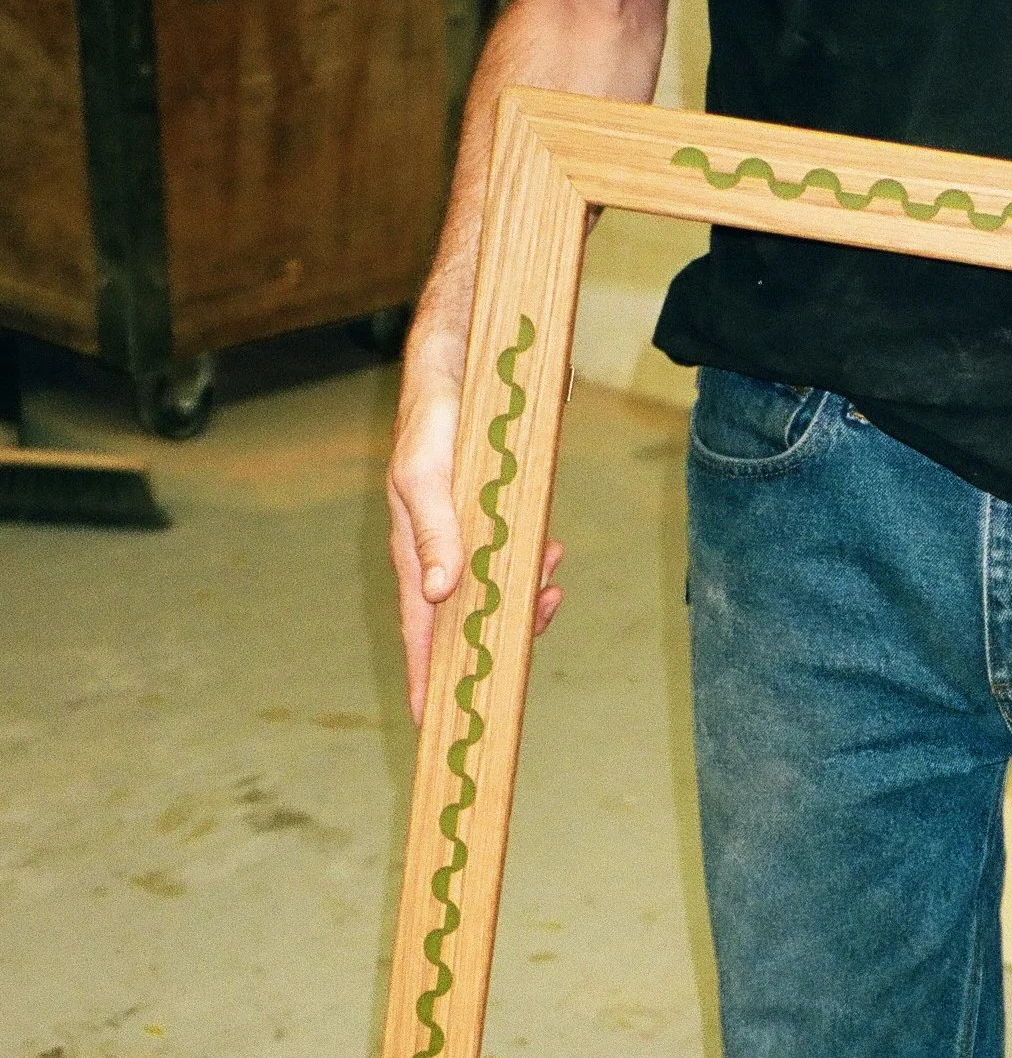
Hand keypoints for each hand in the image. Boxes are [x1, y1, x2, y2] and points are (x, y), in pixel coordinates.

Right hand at [386, 351, 562, 725]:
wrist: (469, 336)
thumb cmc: (436, 399)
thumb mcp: (428, 466)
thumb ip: (433, 527)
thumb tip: (438, 593)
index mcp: (413, 541)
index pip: (419, 623)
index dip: (426, 672)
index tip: (431, 722)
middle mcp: (438, 537)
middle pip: (460, 613)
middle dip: (488, 644)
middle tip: (515, 677)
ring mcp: (467, 520)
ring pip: (493, 583)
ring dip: (522, 600)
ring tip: (551, 600)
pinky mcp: (496, 498)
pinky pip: (514, 548)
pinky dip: (534, 561)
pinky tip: (553, 557)